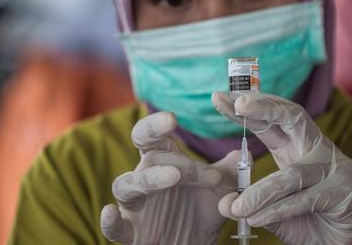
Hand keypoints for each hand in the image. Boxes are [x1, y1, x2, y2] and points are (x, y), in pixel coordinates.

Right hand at [100, 111, 239, 243]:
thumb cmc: (200, 214)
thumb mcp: (220, 192)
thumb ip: (229, 172)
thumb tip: (243, 153)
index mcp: (162, 162)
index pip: (150, 136)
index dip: (156, 125)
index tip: (172, 119)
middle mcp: (143, 178)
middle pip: (147, 157)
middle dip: (174, 160)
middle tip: (206, 172)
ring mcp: (134, 205)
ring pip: (126, 184)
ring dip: (148, 179)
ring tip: (173, 177)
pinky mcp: (129, 232)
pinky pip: (113, 226)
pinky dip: (109, 220)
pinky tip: (110, 212)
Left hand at [212, 92, 351, 244]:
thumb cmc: (310, 222)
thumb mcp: (273, 209)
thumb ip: (251, 203)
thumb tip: (224, 204)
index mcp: (298, 147)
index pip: (271, 122)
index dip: (247, 108)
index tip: (218, 97)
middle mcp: (318, 150)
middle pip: (294, 117)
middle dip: (265, 107)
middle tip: (239, 102)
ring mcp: (335, 169)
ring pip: (292, 174)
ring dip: (259, 192)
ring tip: (236, 208)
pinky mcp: (344, 193)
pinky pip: (304, 199)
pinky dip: (277, 210)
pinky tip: (256, 218)